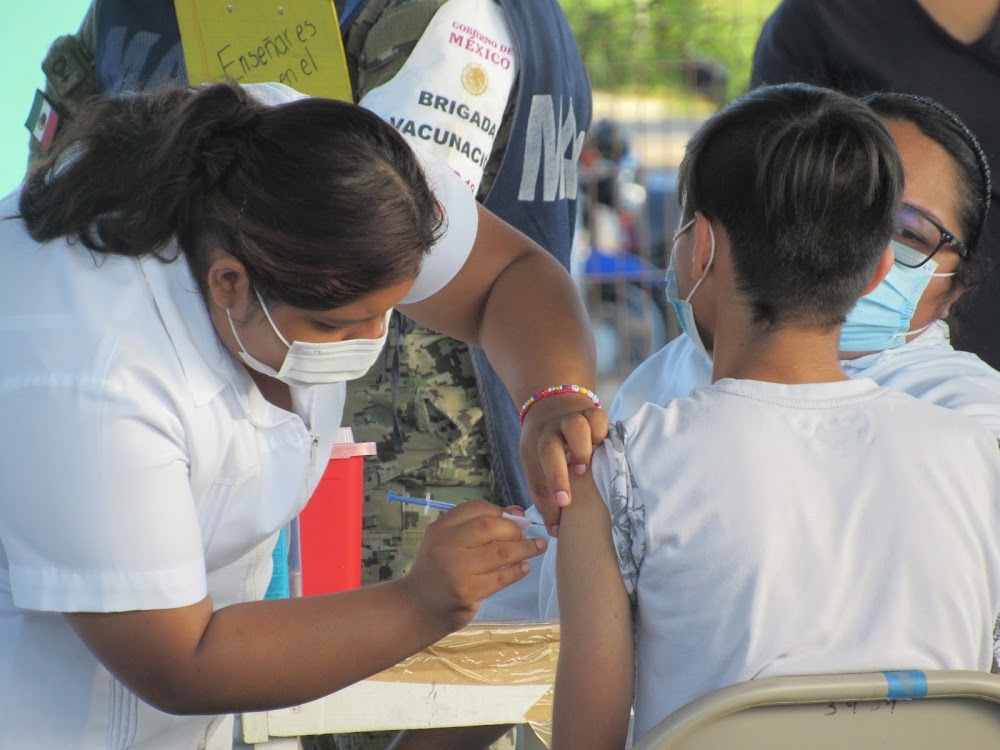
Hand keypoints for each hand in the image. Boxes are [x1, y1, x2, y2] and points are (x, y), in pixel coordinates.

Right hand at [402, 500, 546, 633]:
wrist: (417, 608)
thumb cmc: (438, 570)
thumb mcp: (447, 542)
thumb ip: (476, 527)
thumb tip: (517, 512)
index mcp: (440, 528)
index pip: (475, 508)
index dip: (500, 511)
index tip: (517, 517)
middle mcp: (446, 545)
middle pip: (489, 526)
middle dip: (515, 529)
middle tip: (527, 535)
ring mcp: (456, 569)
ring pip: (501, 552)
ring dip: (525, 548)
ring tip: (538, 547)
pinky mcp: (467, 592)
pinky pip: (501, 577)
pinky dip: (517, 571)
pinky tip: (524, 568)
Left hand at [519, 393, 609, 534]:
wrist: (550, 404)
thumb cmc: (546, 447)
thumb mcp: (536, 465)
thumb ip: (545, 495)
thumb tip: (556, 531)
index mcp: (533, 448)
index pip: (536, 479)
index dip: (546, 503)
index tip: (557, 523)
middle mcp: (549, 433)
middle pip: (549, 449)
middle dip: (557, 475)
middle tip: (566, 499)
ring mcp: (570, 420)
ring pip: (574, 426)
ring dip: (580, 448)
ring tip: (586, 467)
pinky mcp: (591, 413)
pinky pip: (598, 417)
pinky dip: (601, 430)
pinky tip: (604, 445)